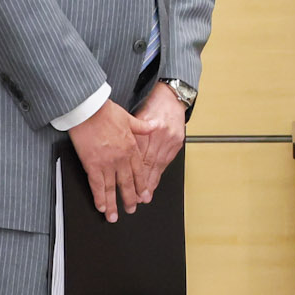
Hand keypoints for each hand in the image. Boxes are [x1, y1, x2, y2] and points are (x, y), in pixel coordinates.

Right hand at [68, 100, 145, 222]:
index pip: (139, 172)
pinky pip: (97, 185)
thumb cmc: (105, 111)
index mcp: (130, 147)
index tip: (143, 195)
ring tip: (114, 216)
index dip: (141, 186)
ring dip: (113, 204)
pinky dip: (99, 197)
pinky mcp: (92, 164)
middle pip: (126, 184)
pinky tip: (101, 206)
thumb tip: (155, 126)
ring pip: (111, 188)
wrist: (89, 109)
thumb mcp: (129, 117)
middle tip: (131, 210)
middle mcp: (121, 158)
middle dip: (129, 199)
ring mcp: (107, 163)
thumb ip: (143, 126)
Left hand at [127, 82, 186, 203]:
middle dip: (143, 183)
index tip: (126, 183)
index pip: (139, 153)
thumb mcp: (136, 114)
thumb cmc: (152, 104)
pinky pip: (166, 162)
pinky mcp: (177, 143)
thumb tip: (116, 148)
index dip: (133, 171)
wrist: (171, 96)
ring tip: (145, 197)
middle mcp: (162, 135)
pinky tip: (153, 184)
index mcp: (150, 126)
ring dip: (151, 182)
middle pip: (150, 163)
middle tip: (136, 199)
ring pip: (159, 166)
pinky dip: (158, 174)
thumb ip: (129, 131)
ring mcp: (171, 140)